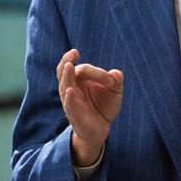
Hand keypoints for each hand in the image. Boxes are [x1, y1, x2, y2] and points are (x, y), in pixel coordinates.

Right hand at [56, 49, 123, 165]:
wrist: (102, 128)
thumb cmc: (105, 105)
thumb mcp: (115, 91)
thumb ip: (116, 80)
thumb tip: (116, 74)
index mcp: (79, 80)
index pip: (83, 69)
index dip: (97, 72)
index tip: (111, 80)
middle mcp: (71, 88)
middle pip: (64, 72)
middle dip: (67, 61)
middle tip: (73, 52)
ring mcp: (71, 102)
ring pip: (65, 87)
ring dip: (67, 76)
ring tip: (69, 66)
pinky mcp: (74, 116)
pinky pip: (69, 106)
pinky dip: (69, 98)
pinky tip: (70, 90)